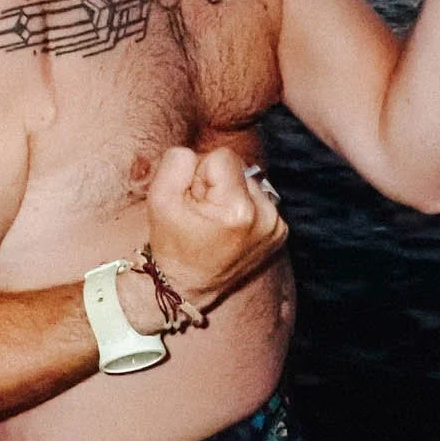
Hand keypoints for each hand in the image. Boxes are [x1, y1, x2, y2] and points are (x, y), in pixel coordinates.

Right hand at [143, 146, 286, 311]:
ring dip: (230, 194)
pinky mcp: (279, 231)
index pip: (223, 156)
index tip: (194, 201)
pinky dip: (242, 207)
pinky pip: (257, 198)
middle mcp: (266, 217)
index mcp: (239, 209)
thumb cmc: (172, 243)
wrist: (187, 287)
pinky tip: (229, 228)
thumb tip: (199, 153)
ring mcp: (276, 226)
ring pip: (248, 180)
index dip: (201, 174)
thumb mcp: (159, 198)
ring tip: (216, 223)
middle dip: (216, 183)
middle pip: (238, 166)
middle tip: (202, 214)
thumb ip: (177, 161)